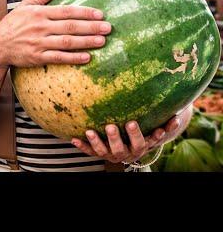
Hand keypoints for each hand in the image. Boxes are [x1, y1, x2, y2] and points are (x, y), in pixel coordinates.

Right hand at [0, 0, 110, 67]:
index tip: (100, 14)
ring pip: (67, 42)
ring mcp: (39, 43)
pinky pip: (58, 58)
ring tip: (102, 41)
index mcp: (39, 13)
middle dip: (91, 27)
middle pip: (70, 27)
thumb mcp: (26, 5)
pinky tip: (87, 57)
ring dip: (86, 42)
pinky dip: (73, 58)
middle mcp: (40, 27)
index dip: (84, 13)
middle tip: (108, 28)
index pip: (66, 11)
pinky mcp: (37, 57)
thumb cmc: (13, 23)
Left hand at [71, 112, 186, 163]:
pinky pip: (90, 152)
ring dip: (97, 142)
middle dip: (116, 138)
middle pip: (123, 148)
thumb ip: (169, 116)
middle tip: (111, 126)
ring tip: (91, 131)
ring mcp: (113, 154)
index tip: (132, 122)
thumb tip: (183, 103)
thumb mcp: (159, 123)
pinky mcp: (100, 153)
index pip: (145, 142)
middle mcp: (129, 152)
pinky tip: (74, 139)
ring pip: (104, 152)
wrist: (133, 144)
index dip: (138, 134)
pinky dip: (82, 146)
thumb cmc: (149, 128)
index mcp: (144, 145)